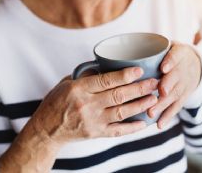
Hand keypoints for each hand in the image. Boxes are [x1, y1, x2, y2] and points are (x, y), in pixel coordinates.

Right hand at [0, 67, 158, 171]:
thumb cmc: (56, 103)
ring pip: (122, 112)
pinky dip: (132, 127)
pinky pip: (118, 131)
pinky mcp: (95, 133)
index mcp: (78, 89)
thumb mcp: (66, 84)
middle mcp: (86, 105)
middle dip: (139, 88)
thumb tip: (106, 67)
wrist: (46, 129)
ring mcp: (92, 121)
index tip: (139, 70)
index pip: (105, 80)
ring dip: (140, 105)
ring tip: (154, 97)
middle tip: (154, 82)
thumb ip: (86, 77)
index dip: (124, 75)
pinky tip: (144, 122)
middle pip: (118, 95)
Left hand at [148, 42, 201, 128]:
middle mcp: (183, 70)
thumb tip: (117, 50)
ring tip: (151, 112)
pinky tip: (159, 124)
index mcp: (179, 53)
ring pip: (174, 95)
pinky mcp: (183, 97)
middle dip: (167, 86)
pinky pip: (176, 108)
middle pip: (175, 79)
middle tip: (158, 92)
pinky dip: (167, 116)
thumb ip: (149, 47)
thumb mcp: (166, 45)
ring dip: (163, 105)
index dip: (171, 62)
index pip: (176, 56)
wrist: (194, 64)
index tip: (164, 68)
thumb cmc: (170, 54)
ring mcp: (184, 85)